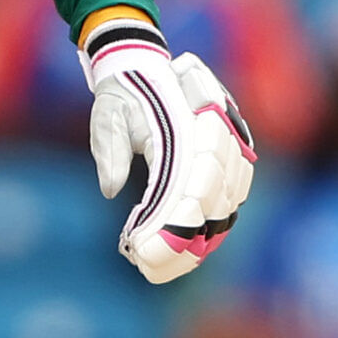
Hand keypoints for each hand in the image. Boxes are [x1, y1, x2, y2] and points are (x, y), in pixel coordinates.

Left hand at [82, 18, 255, 283]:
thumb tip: (111, 190)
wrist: (146, 67)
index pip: (190, 177)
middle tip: (145, 266)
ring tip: (157, 269)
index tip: (144, 248)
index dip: (173, 218)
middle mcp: (218, 136)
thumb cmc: (124, 92)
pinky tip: (179, 256)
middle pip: (212, 200)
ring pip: (225, 208)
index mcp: (188, 120)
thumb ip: (109, 145)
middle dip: (181, 239)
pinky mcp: (230, 166)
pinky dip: (205, 233)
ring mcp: (230, 151)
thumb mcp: (107, 111)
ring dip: (196, 243)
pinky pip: (227, 206)